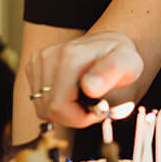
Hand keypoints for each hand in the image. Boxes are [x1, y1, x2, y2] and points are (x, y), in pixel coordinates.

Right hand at [27, 32, 144, 128]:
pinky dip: (56, 104)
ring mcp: (37, 61)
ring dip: (65, 111)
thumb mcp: (128, 63)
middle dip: (74, 116)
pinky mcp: (32, 67)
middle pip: (49, 110)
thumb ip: (111, 72)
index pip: (59, 107)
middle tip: (93, 105)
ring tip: (84, 98)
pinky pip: (39, 101)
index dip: (80, 117)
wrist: (108, 44)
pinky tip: (71, 93)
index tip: (99, 109)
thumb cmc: (120, 57)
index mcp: (69, 57)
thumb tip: (89, 87)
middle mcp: (48, 57)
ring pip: (42, 108)